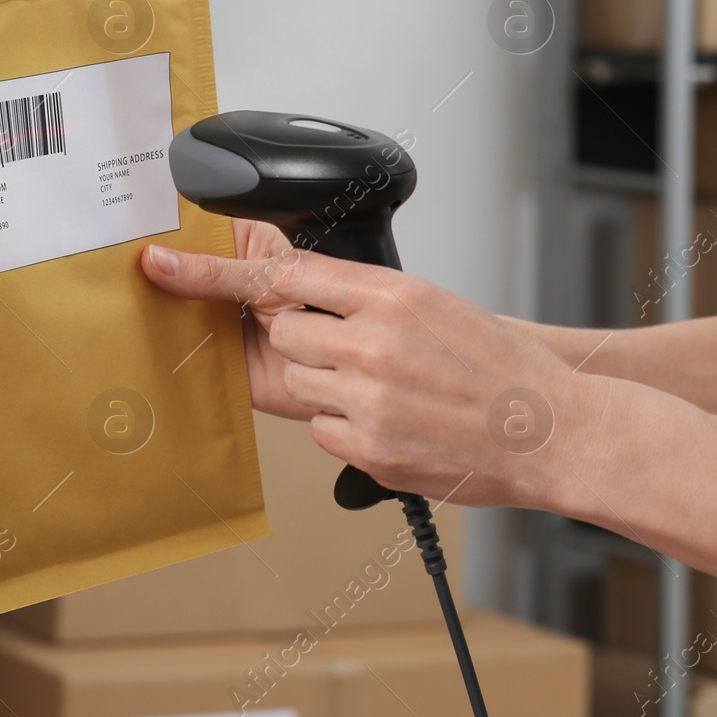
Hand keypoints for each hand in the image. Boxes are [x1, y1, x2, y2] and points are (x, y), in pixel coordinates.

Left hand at [141, 238, 585, 509]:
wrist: (552, 429)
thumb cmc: (501, 368)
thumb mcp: (436, 305)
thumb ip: (366, 296)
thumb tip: (305, 293)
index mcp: (393, 293)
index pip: (282, 273)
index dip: (213, 272)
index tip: (164, 267)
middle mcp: (375, 342)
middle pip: (284, 332)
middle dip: (306, 342)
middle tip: (352, 353)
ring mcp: (369, 398)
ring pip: (301, 382)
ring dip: (328, 386)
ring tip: (388, 391)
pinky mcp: (369, 448)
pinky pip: (321, 432)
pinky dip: (346, 429)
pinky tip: (394, 423)